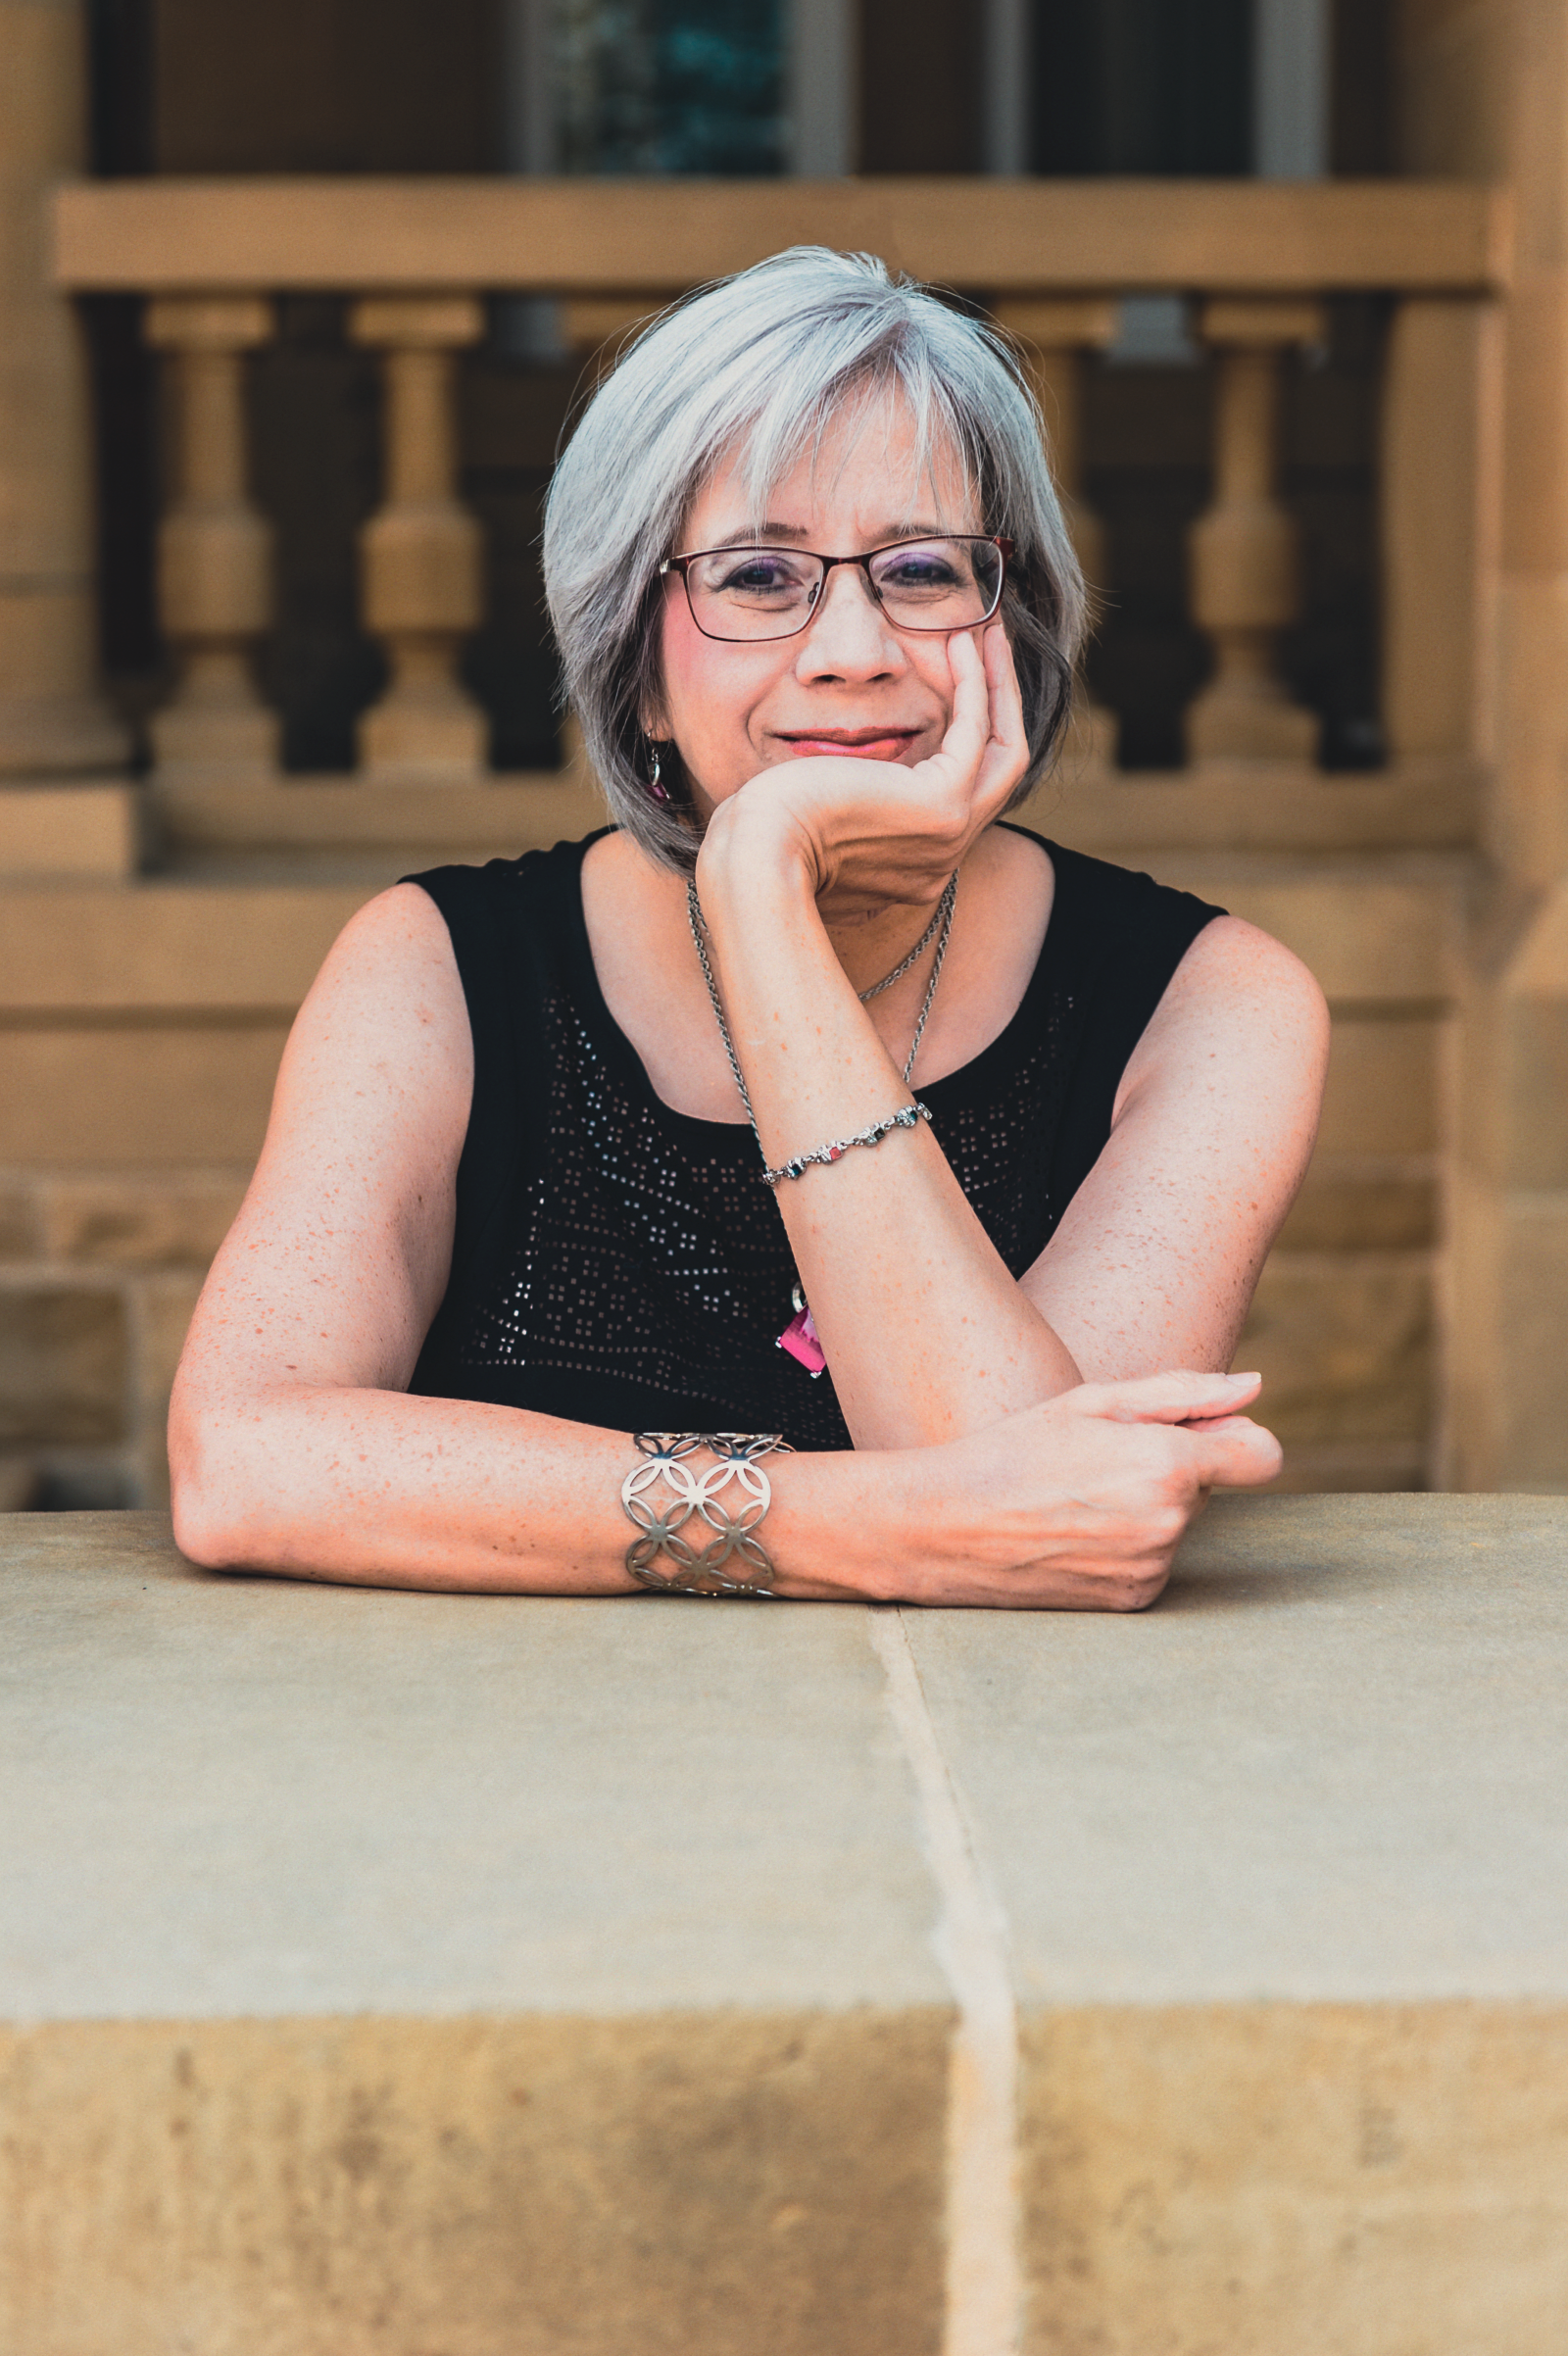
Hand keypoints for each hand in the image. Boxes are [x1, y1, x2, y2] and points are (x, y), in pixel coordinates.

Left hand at [700, 623, 1029, 917]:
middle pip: (999, 775)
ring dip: (999, 687)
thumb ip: (840, 802)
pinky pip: (975, 730)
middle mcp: (940, 858)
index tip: (958, 686)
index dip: (968, 738)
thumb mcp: (812, 818)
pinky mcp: (941, 806)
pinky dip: (974, 682)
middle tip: (989, 649)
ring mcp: (947, 836)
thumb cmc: (760, 835)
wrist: (756, 855)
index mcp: (912, 867)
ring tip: (985, 633)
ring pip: (1004, 753)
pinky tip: (961, 642)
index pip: (963, 797)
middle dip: (1000, 706)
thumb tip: (833, 774)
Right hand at [902, 1369, 1282, 1609]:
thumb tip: (1255, 1388)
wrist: (947, 1526)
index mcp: (1167, 1463)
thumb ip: (1184, 1393)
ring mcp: (1152, 1568)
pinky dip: (1127, 1545)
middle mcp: (1169, 1523)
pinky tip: (1073, 1532)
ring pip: (1177, 1525)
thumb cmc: (1016, 1449)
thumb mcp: (1092, 1402)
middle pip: (1208, 1486)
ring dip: (1146, 1508)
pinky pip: (1154, 1561)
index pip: (1262, 1455)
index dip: (1240, 1438)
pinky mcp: (1133, 1601)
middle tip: (1098, 1459)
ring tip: (1076, 1497)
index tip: (1212, 1433)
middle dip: (1170, 1468)